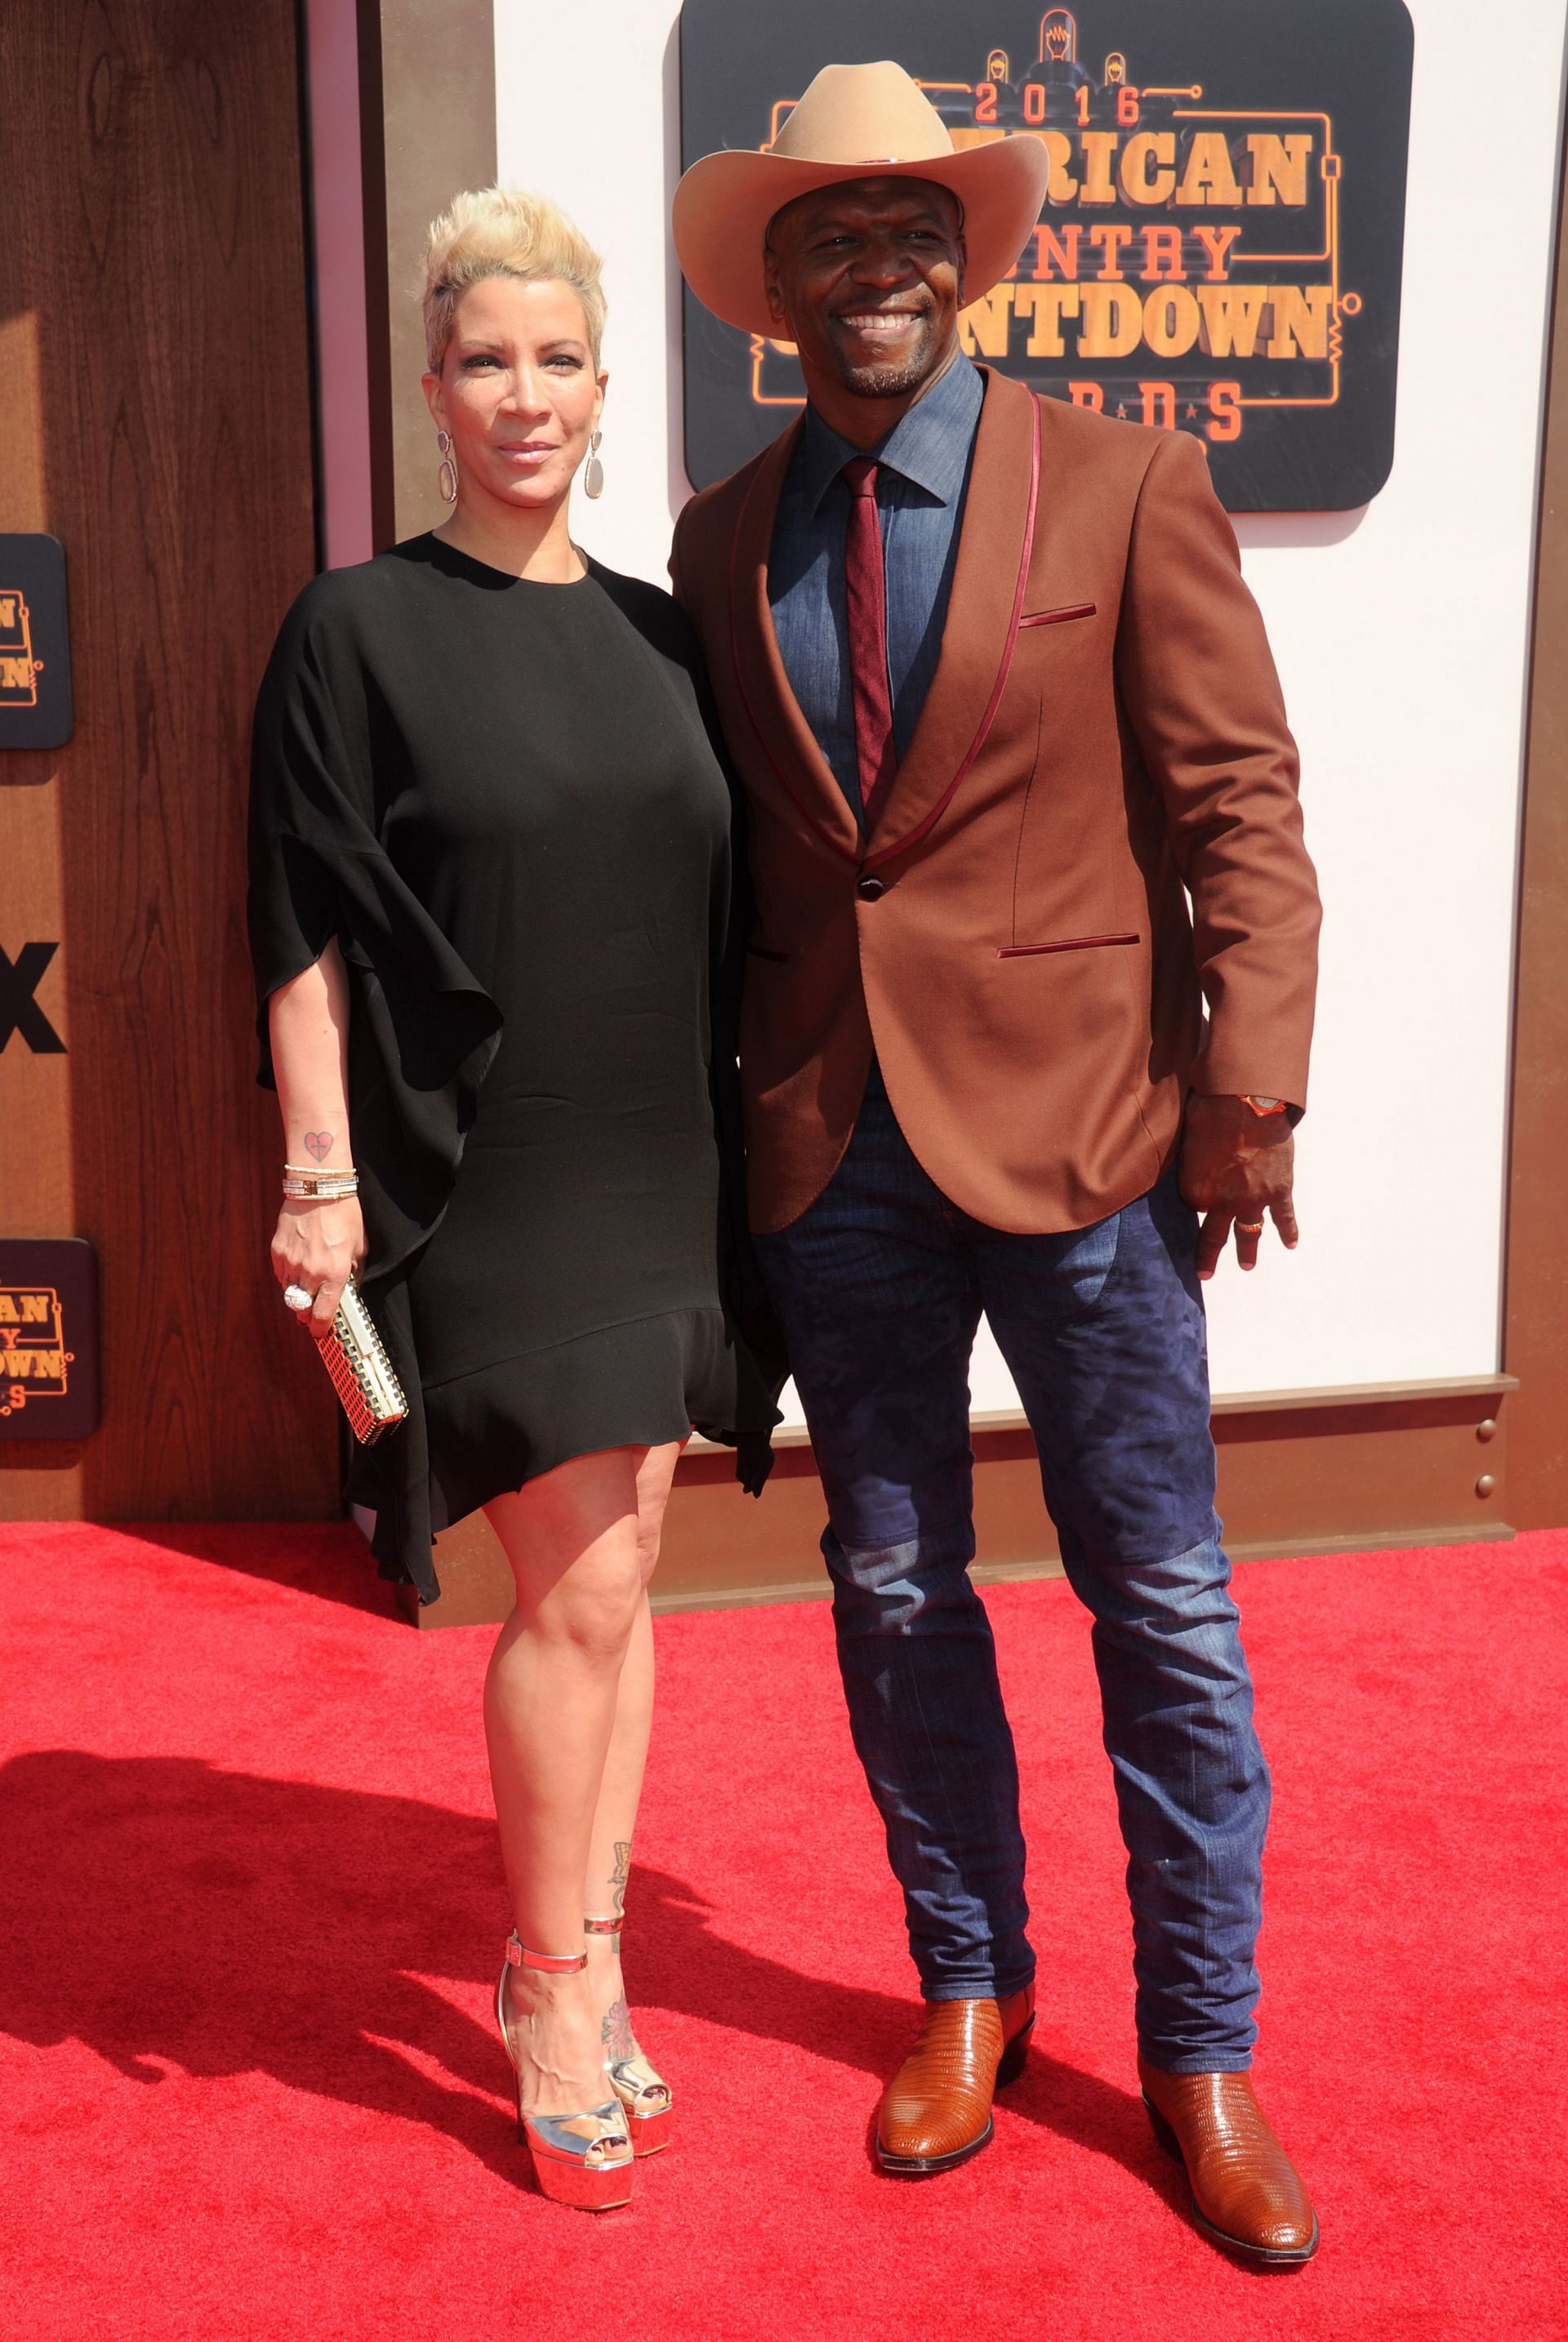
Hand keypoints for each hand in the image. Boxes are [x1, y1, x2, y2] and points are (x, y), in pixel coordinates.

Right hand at [270, 1196, 365, 1334]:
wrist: (319, 1189)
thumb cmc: (344, 1215)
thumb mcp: (359, 1248)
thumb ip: (354, 1273)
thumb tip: (350, 1289)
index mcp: (334, 1273)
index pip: (323, 1314)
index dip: (321, 1328)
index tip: (321, 1332)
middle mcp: (310, 1272)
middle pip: (302, 1308)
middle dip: (308, 1313)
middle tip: (314, 1312)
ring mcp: (290, 1262)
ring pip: (289, 1294)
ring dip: (298, 1295)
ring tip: (308, 1285)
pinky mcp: (277, 1252)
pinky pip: (281, 1275)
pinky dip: (288, 1277)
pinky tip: (299, 1266)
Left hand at [1178, 1095, 1297, 1280]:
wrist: (1245, 1104)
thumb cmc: (1209, 1113)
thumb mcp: (1187, 1141)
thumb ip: (1191, 1163)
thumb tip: (1197, 1164)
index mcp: (1194, 1191)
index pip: (1192, 1203)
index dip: (1197, 1195)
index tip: (1199, 1191)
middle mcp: (1221, 1203)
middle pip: (1212, 1236)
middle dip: (1207, 1257)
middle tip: (1204, 1274)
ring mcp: (1252, 1200)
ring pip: (1247, 1234)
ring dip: (1247, 1251)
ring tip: (1246, 1266)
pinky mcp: (1278, 1191)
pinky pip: (1284, 1218)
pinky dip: (1288, 1231)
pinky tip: (1290, 1244)